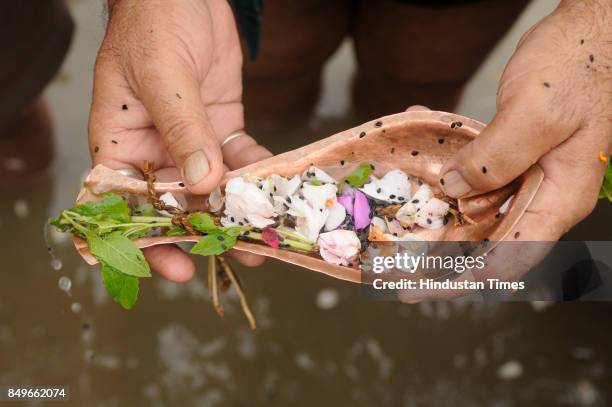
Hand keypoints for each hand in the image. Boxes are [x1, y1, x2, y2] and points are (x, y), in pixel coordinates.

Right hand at [89, 0, 270, 281]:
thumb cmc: (154, 22)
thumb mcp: (162, 74)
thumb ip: (181, 128)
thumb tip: (201, 182)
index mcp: (119, 143)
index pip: (121, 205)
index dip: (141, 240)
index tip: (170, 266)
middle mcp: (153, 150)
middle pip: (173, 206)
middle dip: (201, 234)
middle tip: (230, 257)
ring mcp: (189, 141)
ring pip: (211, 189)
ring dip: (235, 213)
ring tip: (261, 239)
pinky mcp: (220, 128)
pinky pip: (238, 160)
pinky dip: (255, 177)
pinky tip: (272, 192)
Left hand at [403, 0, 611, 299]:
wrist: (593, 29)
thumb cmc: (577, 66)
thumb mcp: (536, 114)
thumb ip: (495, 159)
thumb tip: (454, 189)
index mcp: (558, 197)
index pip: (511, 256)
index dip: (467, 280)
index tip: (427, 289)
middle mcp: (543, 193)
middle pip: (490, 241)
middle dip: (444, 256)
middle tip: (401, 268)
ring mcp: (529, 173)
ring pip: (479, 209)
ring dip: (441, 215)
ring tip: (403, 227)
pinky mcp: (516, 153)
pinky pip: (478, 173)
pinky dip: (449, 172)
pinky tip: (425, 159)